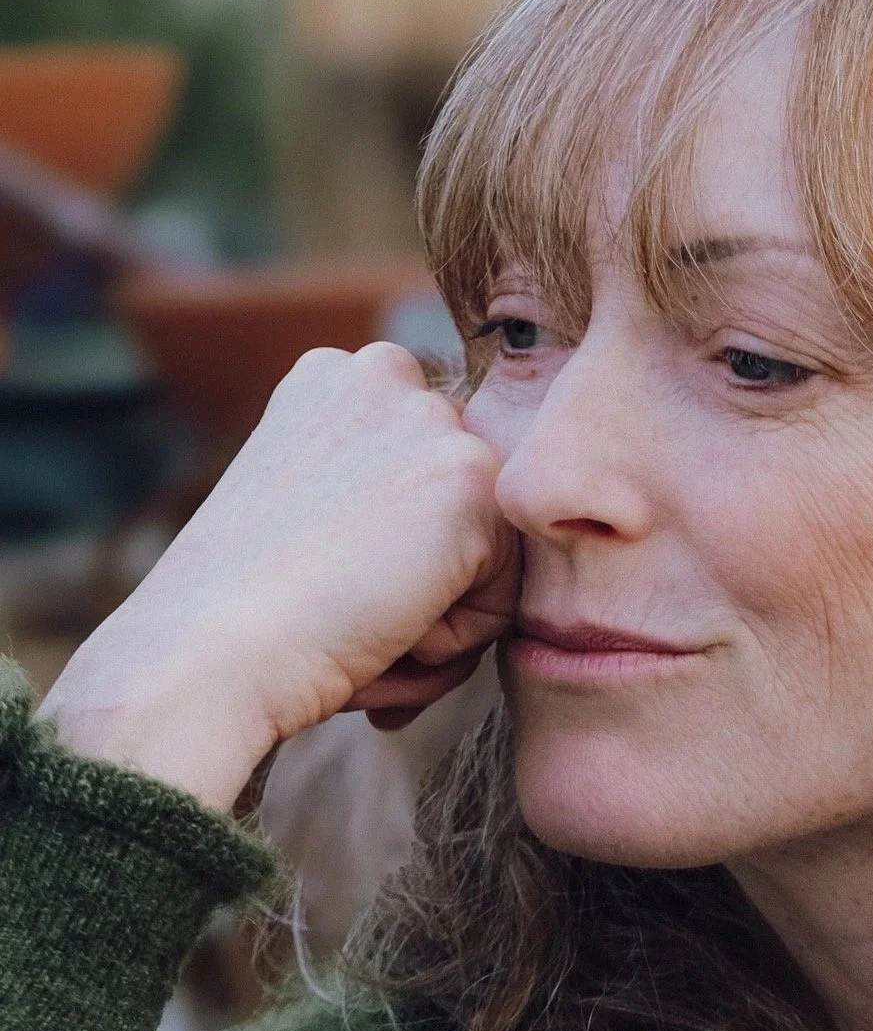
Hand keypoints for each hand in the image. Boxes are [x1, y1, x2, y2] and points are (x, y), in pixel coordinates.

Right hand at [39, 341, 517, 811]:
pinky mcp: (472, 480)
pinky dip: (453, 642)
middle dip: (416, 585)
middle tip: (335, 607)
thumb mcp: (304, 512)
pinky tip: (381, 625)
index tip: (318, 574)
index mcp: (334, 379)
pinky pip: (505, 599)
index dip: (385, 556)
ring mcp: (431, 420)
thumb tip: (443, 532)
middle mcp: (383, 375)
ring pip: (490, 561)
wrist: (208, 655)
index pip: (425, 484)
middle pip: (464, 517)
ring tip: (356, 623)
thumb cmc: (244, 615)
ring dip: (434, 622)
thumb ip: (375, 492)